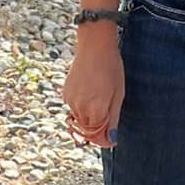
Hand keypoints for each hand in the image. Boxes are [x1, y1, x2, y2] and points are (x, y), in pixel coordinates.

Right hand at [63, 25, 123, 148]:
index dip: (104, 140)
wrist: (94, 45)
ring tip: (98, 98)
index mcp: (96, 109)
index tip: (109, 140)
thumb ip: (113, 119)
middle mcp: (81, 108)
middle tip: (106, 116)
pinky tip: (88, 91)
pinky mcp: (66, 94)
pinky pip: (73, 108)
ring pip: (80, 120)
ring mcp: (71, 101)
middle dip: (97, 130)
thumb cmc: (111, 67)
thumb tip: (111, 140)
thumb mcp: (118, 94)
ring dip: (89, 117)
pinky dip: (81, 106)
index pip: (97, 136)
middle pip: (88, 130)